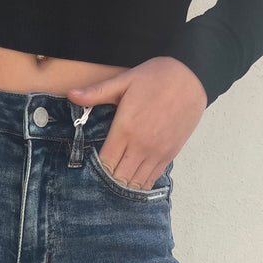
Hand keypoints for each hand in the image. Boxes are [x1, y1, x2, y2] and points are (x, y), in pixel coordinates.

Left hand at [67, 57, 207, 190]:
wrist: (191, 76)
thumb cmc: (155, 77)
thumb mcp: (123, 81)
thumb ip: (96, 93)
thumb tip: (70, 95)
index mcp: (125, 129)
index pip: (105, 164)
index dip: (95, 171)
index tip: (89, 169)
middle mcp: (141, 145)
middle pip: (119, 179)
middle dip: (107, 182)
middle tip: (99, 181)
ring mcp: (157, 152)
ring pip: (136, 183)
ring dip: (124, 186)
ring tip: (115, 184)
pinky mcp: (169, 154)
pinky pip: (152, 179)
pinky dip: (141, 184)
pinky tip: (132, 182)